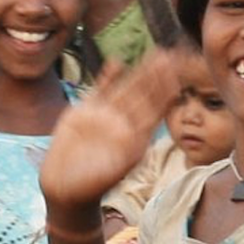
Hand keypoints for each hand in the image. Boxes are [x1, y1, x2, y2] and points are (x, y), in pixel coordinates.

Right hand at [42, 48, 196, 210]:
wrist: (64, 188)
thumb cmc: (92, 186)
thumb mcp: (113, 170)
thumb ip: (126, 152)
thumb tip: (141, 138)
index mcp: (136, 138)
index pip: (155, 111)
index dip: (166, 93)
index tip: (178, 76)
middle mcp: (123, 124)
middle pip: (143, 95)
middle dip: (156, 76)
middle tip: (169, 55)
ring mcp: (104, 116)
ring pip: (125, 88)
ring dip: (138, 72)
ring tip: (152, 54)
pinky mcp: (84, 113)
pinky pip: (99, 91)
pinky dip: (107, 77)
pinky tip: (116, 62)